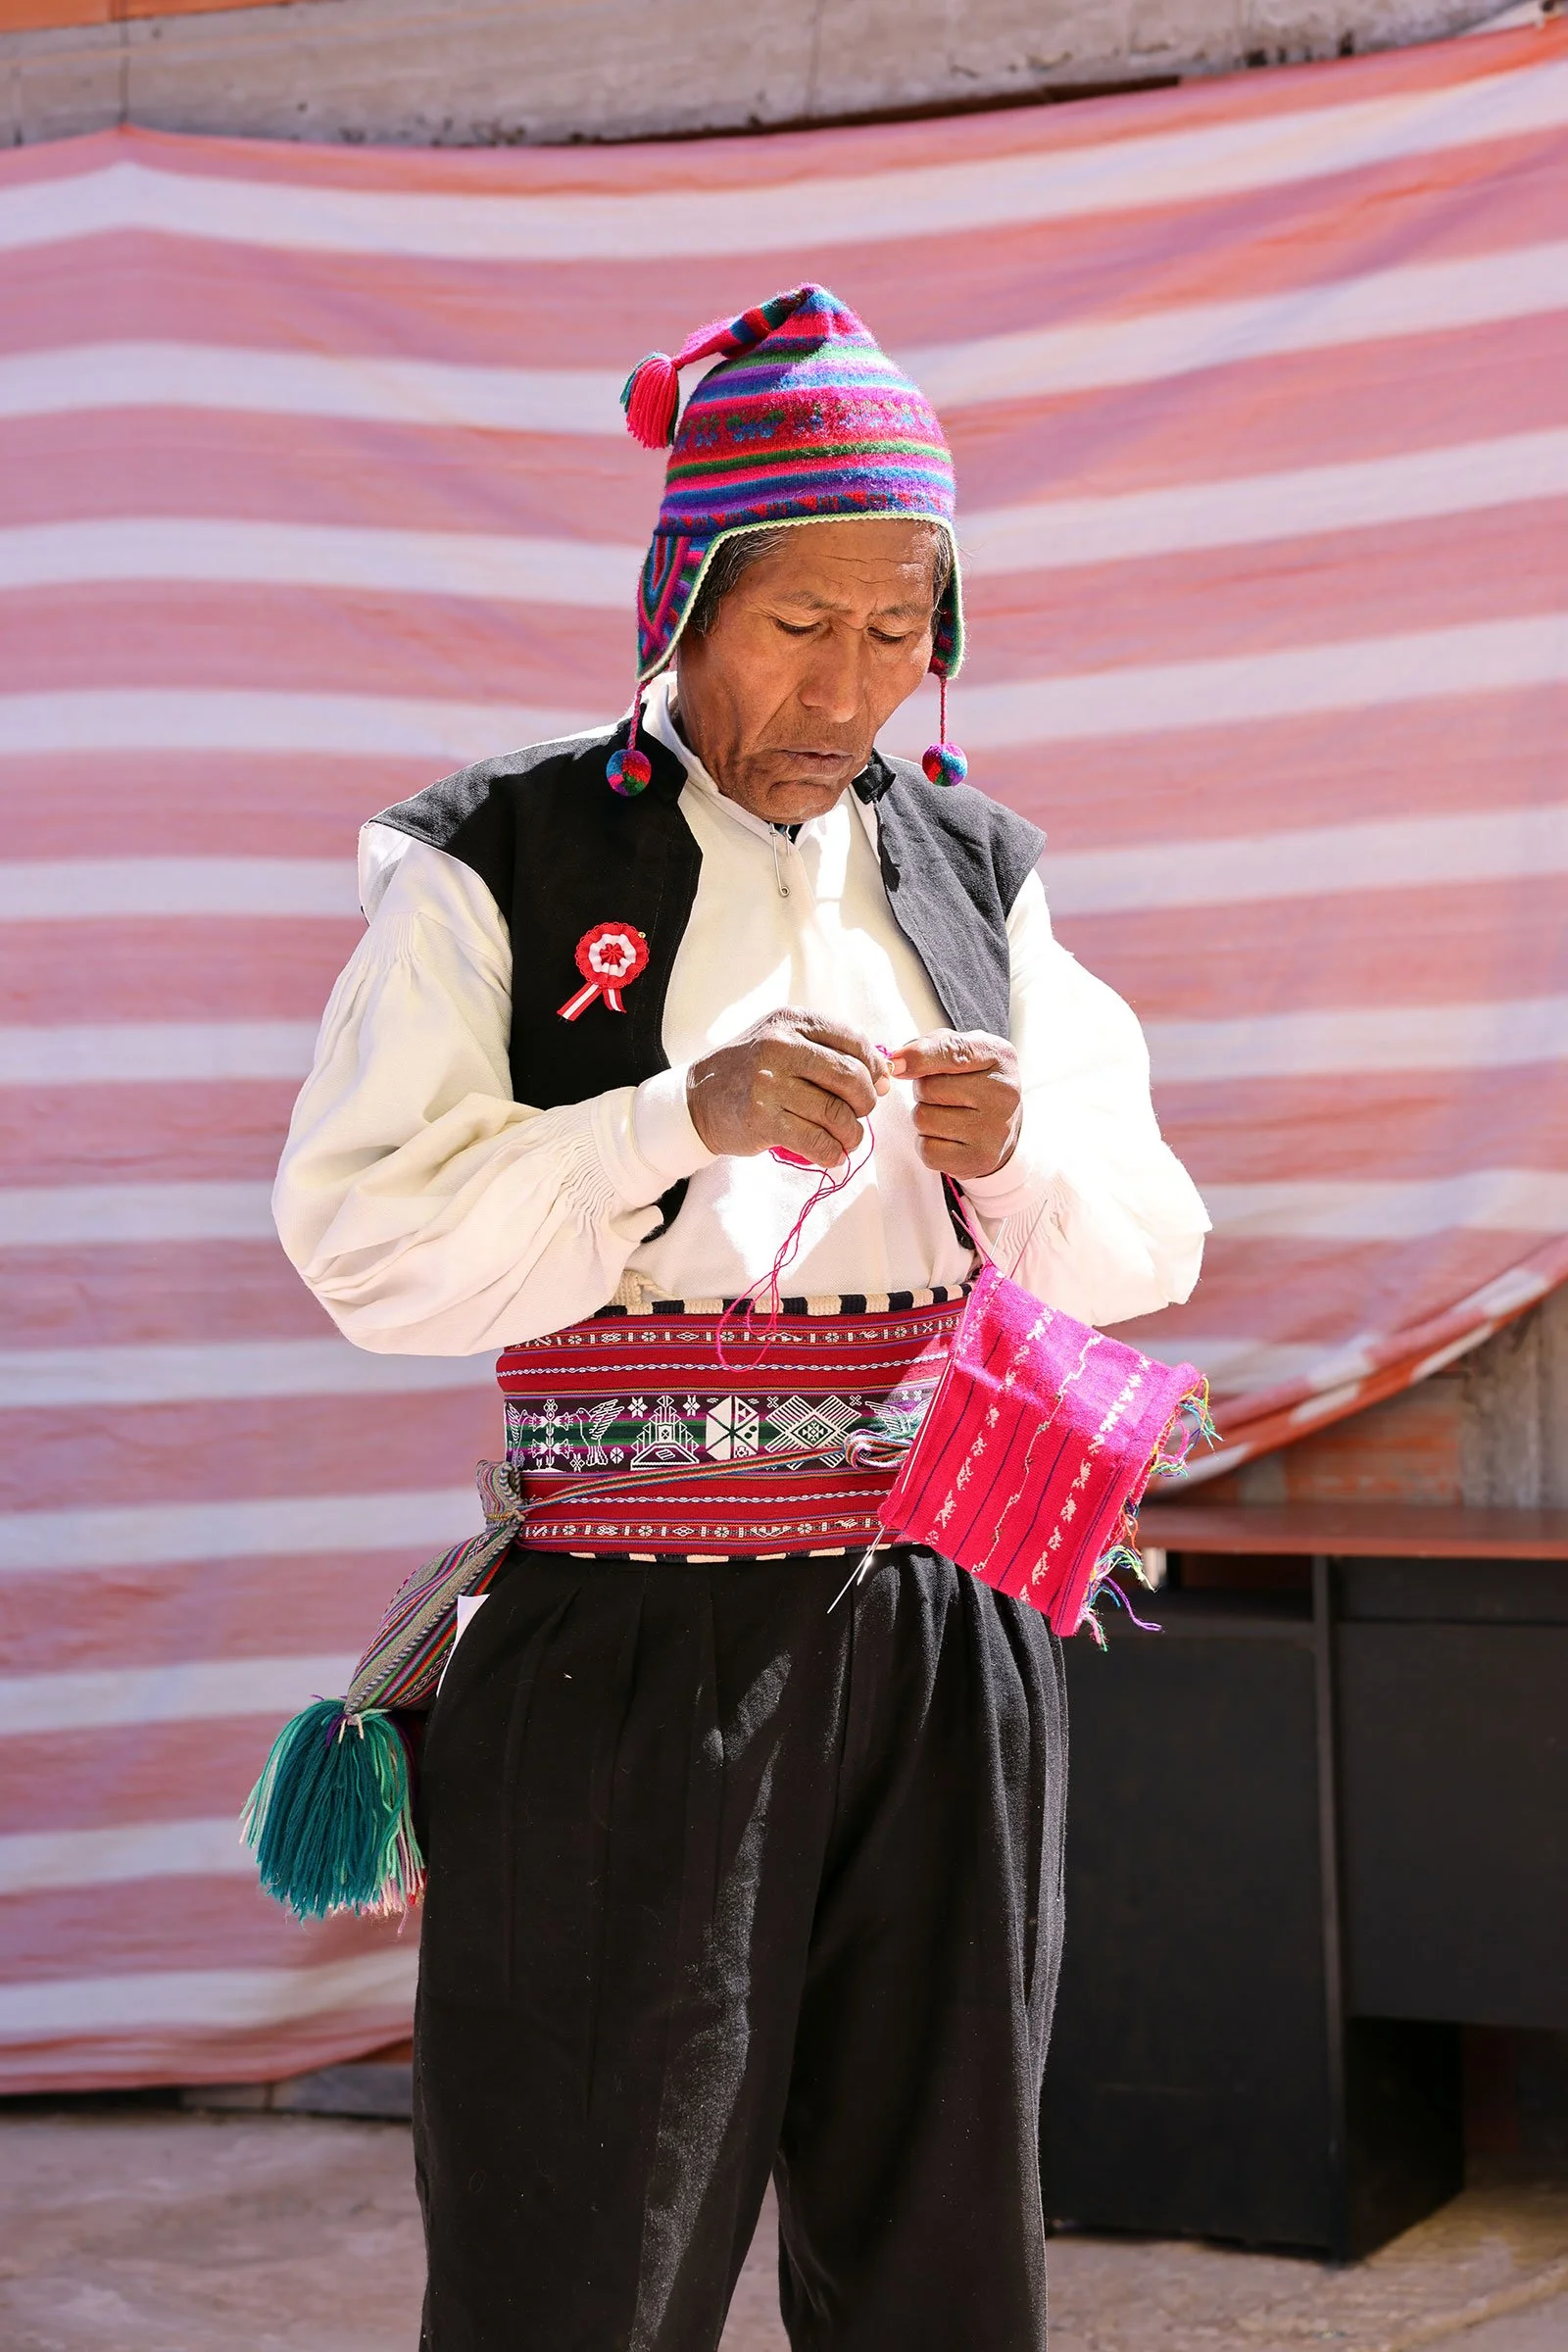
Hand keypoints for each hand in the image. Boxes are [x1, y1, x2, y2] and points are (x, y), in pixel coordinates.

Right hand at [686, 1009, 890, 1168]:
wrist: (697, 1099)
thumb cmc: (751, 1070)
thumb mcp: (783, 1040)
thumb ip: (829, 1050)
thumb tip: (884, 1077)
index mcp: (791, 1020)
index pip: (854, 1040)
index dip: (874, 1067)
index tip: (876, 1085)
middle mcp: (780, 1046)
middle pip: (851, 1077)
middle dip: (865, 1102)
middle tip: (859, 1114)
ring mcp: (770, 1084)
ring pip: (837, 1114)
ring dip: (851, 1134)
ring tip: (846, 1140)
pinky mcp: (763, 1120)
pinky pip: (816, 1141)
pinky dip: (832, 1153)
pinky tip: (831, 1154)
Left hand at [890, 1030, 1021, 1179]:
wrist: (1002, 1125)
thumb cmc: (973, 1080)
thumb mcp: (962, 1051)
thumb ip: (930, 1046)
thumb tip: (896, 1063)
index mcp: (999, 1057)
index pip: (953, 1052)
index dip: (919, 1057)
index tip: (896, 1063)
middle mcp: (1004, 1093)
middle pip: (928, 1088)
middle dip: (923, 1091)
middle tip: (944, 1095)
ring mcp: (994, 1129)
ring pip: (923, 1119)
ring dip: (924, 1117)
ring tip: (947, 1115)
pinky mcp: (980, 1159)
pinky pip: (927, 1150)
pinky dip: (928, 1144)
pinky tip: (948, 1137)